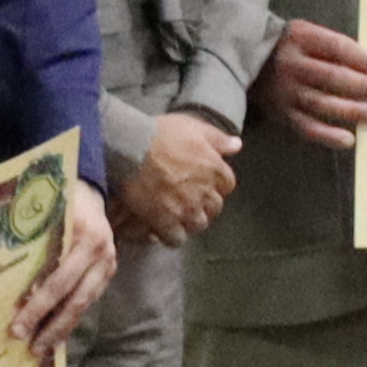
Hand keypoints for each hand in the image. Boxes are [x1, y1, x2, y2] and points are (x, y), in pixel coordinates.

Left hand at [13, 186, 118, 353]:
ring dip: (61, 329)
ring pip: (84, 305)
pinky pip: (87, 301)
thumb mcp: (44, 213)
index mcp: (86, 238)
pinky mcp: (107, 273)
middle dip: (49, 327)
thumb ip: (29, 239)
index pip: (58, 282)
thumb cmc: (57, 200)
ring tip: (41, 348)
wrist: (88, 191)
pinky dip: (70, 319)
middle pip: (74, 300)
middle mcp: (102, 254)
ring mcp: (107, 265)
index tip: (16, 328)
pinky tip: (55, 335)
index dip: (37, 307)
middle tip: (28, 347)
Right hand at [111, 108, 240, 247]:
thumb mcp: (193, 127)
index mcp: (215, 170)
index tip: (202, 181)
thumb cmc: (160, 134)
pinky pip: (176, 239)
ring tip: (175, 214)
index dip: (214, 184)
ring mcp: (187, 210)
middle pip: (214, 208)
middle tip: (187, 198)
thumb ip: (217, 139)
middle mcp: (205, 193)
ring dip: (189, 220)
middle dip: (203, 204)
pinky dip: (171, 235)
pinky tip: (162, 227)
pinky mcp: (166, 222)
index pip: (227, 185)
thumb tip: (237, 145)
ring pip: (197, 224)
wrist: (130, 150)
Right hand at [258, 17, 366, 149]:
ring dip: (350, 110)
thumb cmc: (288, 47)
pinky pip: (305, 127)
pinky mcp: (279, 113)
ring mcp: (283, 91)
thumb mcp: (306, 34)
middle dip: (361, 86)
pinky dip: (327, 136)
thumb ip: (334, 47)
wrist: (243, 60)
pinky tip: (348, 140)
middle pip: (331, 77)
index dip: (361, 58)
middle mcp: (290, 64)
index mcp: (300, 38)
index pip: (335, 47)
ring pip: (321, 103)